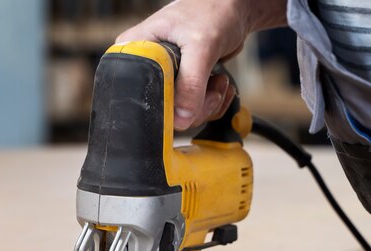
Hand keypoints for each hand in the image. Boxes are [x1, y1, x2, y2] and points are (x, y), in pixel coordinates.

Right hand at [117, 0, 286, 129]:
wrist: (234, 9)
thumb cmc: (213, 10)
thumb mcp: (201, 46)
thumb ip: (191, 84)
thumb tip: (182, 119)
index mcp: (136, 53)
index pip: (137, 93)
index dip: (164, 105)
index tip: (188, 98)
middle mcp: (146, 68)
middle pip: (162, 110)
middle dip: (194, 105)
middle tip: (211, 87)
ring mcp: (165, 80)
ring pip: (181, 114)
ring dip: (208, 103)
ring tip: (217, 81)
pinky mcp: (182, 86)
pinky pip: (194, 110)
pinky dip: (213, 101)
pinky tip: (219, 84)